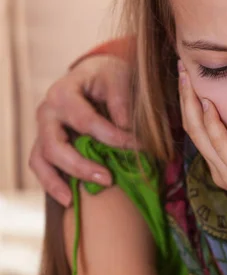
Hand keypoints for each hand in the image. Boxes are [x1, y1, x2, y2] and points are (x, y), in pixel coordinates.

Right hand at [30, 55, 135, 205]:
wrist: (95, 75)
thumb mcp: (119, 78)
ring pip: (41, 158)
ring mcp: (44, 129)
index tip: (138, 148)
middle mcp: (47, 112)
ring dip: (58, 180)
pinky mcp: (46, 142)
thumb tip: (123, 126)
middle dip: (81, 165)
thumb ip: (121, 99)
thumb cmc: (109, 77)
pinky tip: (68, 199)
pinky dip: (51, 183)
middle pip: (55, 144)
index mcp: (64, 93)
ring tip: (74, 198)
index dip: (112, 137)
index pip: (85, 121)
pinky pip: (41, 165)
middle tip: (108, 179)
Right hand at [178, 61, 226, 229]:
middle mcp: (221, 170)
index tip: (188, 75)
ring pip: (200, 134)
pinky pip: (222, 145)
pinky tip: (209, 103)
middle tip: (180, 68)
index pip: (199, 130)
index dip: (190, 103)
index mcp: (224, 166)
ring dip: (191, 104)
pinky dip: (213, 124)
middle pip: (192, 129)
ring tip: (187, 77)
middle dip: (185, 97)